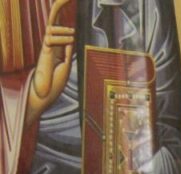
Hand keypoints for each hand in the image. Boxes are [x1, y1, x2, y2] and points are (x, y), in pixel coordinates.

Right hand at [27, 0, 74, 124]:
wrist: (44, 95)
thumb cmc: (55, 83)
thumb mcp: (66, 65)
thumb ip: (68, 52)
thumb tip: (72, 40)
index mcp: (58, 45)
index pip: (60, 25)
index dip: (63, 13)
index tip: (70, 2)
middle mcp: (51, 43)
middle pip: (53, 20)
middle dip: (58, 7)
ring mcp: (47, 47)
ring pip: (51, 28)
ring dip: (63, 29)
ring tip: (72, 34)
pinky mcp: (44, 53)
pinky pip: (50, 40)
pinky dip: (61, 38)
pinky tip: (69, 41)